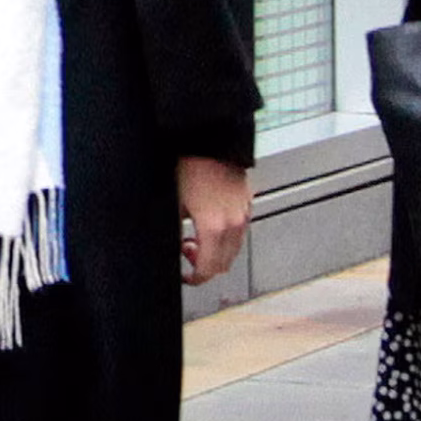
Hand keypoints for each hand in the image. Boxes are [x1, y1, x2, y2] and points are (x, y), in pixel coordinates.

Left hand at [177, 155, 251, 285]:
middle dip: (205, 266)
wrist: (211, 141)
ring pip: (234, 250)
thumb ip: (176, 233)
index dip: (195, 279)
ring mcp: (243, 213)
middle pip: (224, 264)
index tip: (186, 277)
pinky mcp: (246, 204)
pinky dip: (225, 237)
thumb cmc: (192, 166)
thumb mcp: (174, 205)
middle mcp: (234, 224)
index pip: (209, 269)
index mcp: (215, 227)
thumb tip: (176, 247)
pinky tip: (211, 224)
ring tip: (198, 237)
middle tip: (188, 253)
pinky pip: (238, 232)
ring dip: (216, 252)